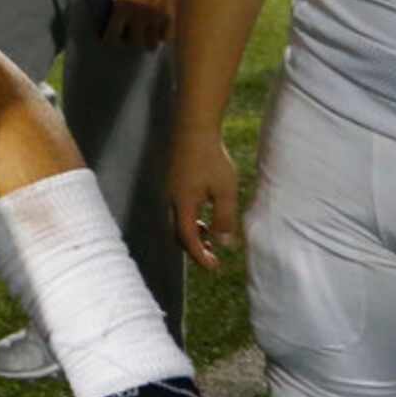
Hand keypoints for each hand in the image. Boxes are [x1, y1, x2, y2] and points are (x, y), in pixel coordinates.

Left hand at [97, 0, 177, 48]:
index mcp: (122, 8)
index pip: (112, 35)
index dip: (108, 38)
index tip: (106, 37)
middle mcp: (140, 18)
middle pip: (134, 42)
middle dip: (128, 41)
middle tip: (125, 37)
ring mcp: (157, 19)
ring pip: (151, 43)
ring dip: (145, 41)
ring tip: (142, 37)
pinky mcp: (172, 18)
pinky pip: (167, 37)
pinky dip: (161, 37)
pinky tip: (157, 33)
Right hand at [168, 121, 240, 272]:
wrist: (194, 129)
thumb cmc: (212, 159)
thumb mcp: (225, 192)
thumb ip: (224, 218)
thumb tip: (224, 244)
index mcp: (183, 204)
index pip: (187, 238)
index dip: (199, 256)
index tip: (213, 267)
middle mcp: (171, 199)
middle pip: (177, 233)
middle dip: (194, 248)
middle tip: (212, 258)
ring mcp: (170, 190)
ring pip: (177, 221)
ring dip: (192, 234)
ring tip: (211, 238)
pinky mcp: (173, 181)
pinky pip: (178, 209)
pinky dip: (191, 220)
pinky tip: (205, 215)